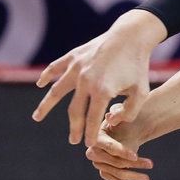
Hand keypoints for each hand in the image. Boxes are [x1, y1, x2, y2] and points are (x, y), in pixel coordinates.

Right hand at [32, 9, 166, 146]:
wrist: (131, 36)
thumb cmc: (138, 66)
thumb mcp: (142, 92)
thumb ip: (129, 111)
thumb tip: (109, 120)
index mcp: (102, 91)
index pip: (93, 119)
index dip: (90, 134)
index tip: (88, 144)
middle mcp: (85, 80)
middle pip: (74, 110)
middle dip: (74, 127)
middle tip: (73, 140)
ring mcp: (77, 67)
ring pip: (57, 91)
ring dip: (46, 106)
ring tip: (37, 118)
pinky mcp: (74, 56)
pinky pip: (56, 68)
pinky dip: (46, 76)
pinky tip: (41, 84)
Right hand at [85, 103, 153, 179]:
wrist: (125, 127)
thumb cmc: (124, 117)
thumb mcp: (122, 111)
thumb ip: (117, 112)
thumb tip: (110, 116)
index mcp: (96, 137)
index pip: (108, 147)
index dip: (121, 151)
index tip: (136, 155)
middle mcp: (93, 153)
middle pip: (113, 163)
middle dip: (132, 165)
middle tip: (151, 164)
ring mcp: (99, 164)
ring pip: (116, 174)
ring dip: (133, 177)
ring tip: (147, 179)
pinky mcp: (105, 171)